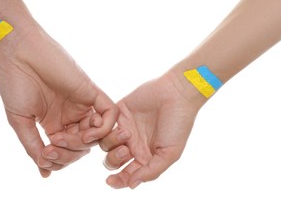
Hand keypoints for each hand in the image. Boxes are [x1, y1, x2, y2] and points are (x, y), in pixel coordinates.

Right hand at [0, 22, 117, 177]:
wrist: (18, 53)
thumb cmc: (14, 84)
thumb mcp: (21, 122)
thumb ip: (33, 147)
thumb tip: (45, 172)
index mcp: (54, 124)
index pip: (66, 152)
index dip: (59, 160)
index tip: (45, 155)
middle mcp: (71, 116)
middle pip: (83, 147)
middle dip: (70, 154)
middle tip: (53, 147)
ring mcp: (82, 104)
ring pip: (98, 134)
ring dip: (85, 144)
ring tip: (69, 139)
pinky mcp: (92, 91)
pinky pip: (109, 114)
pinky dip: (103, 128)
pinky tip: (87, 132)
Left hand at [100, 72, 203, 188]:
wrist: (176, 94)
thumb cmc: (178, 124)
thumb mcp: (170, 153)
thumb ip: (151, 171)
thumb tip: (131, 185)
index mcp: (145, 157)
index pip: (126, 174)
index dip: (118, 181)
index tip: (111, 181)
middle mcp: (133, 145)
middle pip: (112, 161)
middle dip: (114, 160)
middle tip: (125, 150)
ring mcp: (124, 128)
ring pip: (105, 144)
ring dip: (111, 142)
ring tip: (126, 132)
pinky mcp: (118, 113)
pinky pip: (102, 125)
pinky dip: (102, 127)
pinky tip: (115, 125)